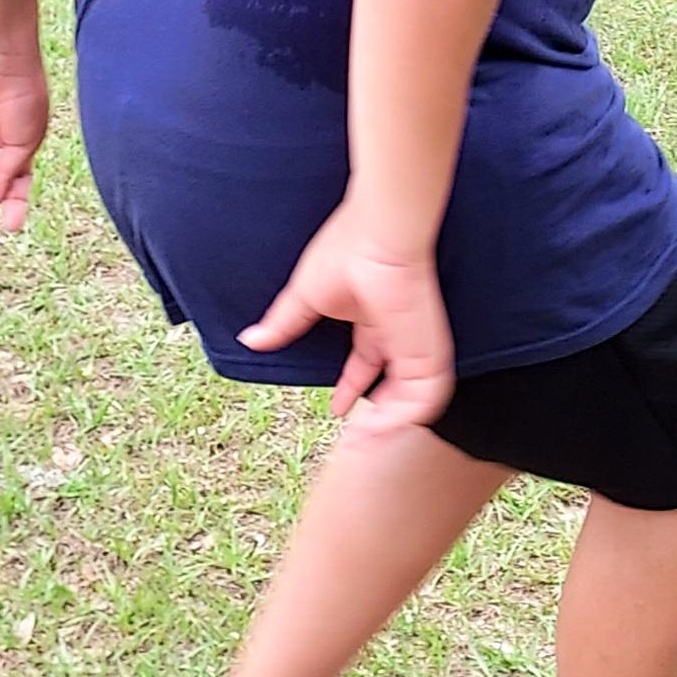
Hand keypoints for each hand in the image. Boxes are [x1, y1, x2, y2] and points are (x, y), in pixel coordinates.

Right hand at [239, 204, 454, 436]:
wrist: (378, 238)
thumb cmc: (346, 252)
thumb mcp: (304, 298)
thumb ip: (282, 324)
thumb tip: (249, 340)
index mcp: (375, 322)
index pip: (367, 366)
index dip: (352, 390)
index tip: (337, 410)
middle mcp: (398, 337)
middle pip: (392, 387)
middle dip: (375, 414)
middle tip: (355, 436)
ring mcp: (416, 347)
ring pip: (414, 400)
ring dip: (390, 424)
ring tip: (363, 439)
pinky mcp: (428, 354)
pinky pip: (427, 400)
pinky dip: (406, 419)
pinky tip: (379, 428)